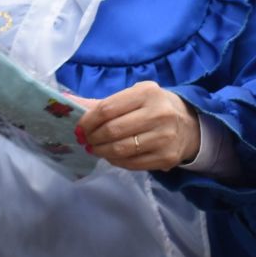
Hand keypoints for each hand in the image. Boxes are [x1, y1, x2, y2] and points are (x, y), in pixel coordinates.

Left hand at [74, 80, 200, 171]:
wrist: (189, 125)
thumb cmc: (154, 107)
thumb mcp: (133, 97)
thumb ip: (101, 102)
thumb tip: (66, 100)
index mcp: (147, 93)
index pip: (107, 109)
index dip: (88, 121)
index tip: (79, 128)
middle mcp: (158, 114)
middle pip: (112, 131)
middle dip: (92, 138)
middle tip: (86, 140)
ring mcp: (164, 137)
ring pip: (121, 150)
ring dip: (101, 151)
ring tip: (96, 148)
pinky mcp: (167, 157)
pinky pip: (132, 163)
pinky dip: (116, 161)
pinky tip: (112, 156)